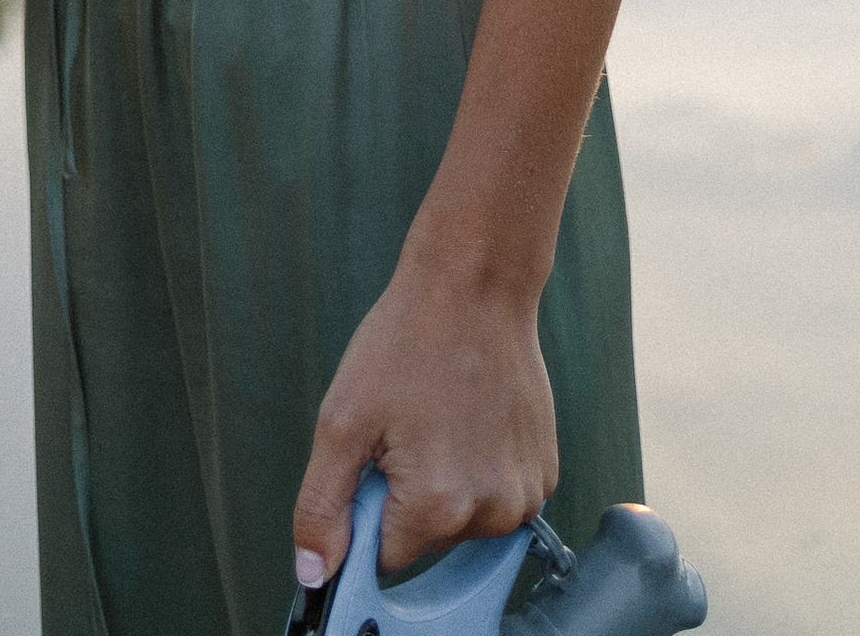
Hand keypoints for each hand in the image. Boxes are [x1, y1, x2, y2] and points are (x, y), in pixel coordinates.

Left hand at [292, 256, 557, 582]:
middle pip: (425, 540)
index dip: (369, 510)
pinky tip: (470, 418)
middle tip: (404, 428)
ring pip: (463, 521)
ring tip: (438, 415)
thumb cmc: (408, 340)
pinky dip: (480, 469)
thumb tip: (314, 574)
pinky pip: (496, 497)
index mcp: (439, 506)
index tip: (374, 460)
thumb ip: (322, 506)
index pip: (384, 558)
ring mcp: (525, 494)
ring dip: (445, 483)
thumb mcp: (342, 419)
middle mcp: (491, 512)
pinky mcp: (545, 472)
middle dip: (407, 495)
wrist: (475, 285)